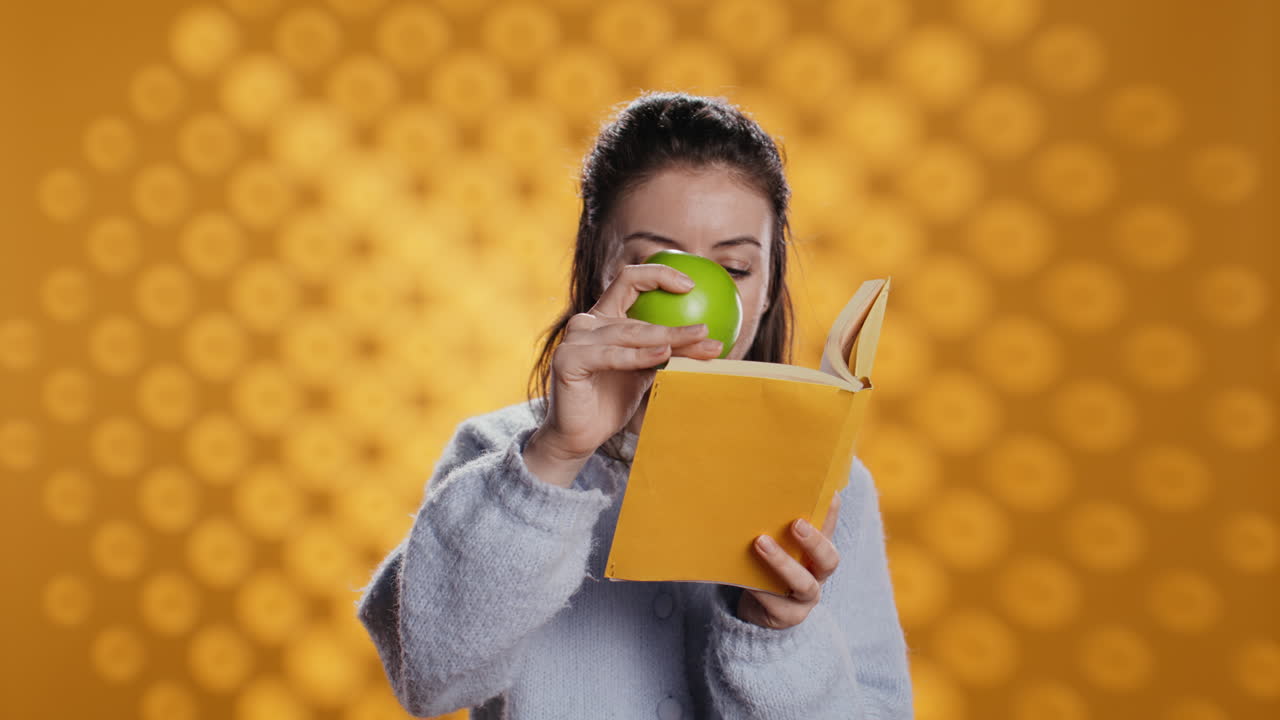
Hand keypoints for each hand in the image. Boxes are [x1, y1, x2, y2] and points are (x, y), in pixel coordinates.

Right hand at [528, 264, 723, 471]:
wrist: (580, 435)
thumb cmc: (613, 401)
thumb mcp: (647, 371)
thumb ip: (670, 352)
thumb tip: (713, 342)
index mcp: (604, 317)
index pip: (629, 280)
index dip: (659, 275)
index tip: (690, 285)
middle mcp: (587, 322)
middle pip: (637, 316)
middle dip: (676, 325)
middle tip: (706, 330)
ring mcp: (575, 339)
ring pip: (629, 333)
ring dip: (666, 338)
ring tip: (697, 340)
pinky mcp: (567, 359)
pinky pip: (611, 355)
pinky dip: (639, 355)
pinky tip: (664, 354)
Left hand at [737, 493, 841, 629]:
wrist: (757, 613)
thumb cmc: (765, 570)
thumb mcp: (774, 546)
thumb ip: (775, 527)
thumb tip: (759, 492)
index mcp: (817, 552)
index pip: (829, 528)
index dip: (832, 512)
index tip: (831, 492)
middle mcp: (818, 575)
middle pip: (829, 559)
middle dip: (814, 541)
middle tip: (797, 524)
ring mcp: (806, 598)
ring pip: (804, 583)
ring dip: (782, 562)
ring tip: (760, 542)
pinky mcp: (787, 616)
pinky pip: (775, 602)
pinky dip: (759, 587)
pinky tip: (743, 576)